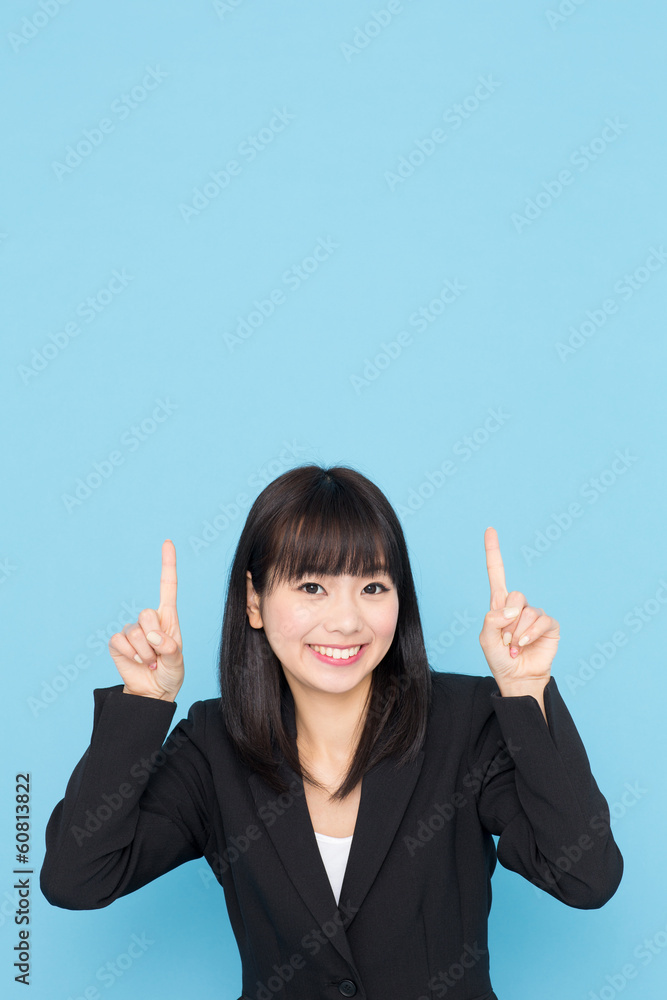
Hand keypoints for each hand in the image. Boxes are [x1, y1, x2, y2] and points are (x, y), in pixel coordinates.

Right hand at [108, 539, 183, 700]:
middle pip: (147, 614)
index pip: (168, 586)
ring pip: (135, 631)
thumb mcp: (177, 662)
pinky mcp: (118, 642)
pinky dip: (131, 654)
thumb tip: (153, 634)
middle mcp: (150, 620)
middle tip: (159, 655)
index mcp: (168, 618)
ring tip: (151, 661)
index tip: (167, 542)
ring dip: (145, 652)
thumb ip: (170, 648)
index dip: (168, 564)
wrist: (153, 692)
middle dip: (155, 638)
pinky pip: (120, 641)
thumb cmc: (169, 673)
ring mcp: (132, 630)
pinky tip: (137, 661)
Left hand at [479, 527, 559, 687]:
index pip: (496, 574)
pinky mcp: (549, 625)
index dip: (493, 552)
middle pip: (515, 595)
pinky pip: (541, 620)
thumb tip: (512, 608)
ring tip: (515, 646)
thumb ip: (492, 620)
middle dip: (508, 621)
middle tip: (506, 639)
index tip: (490, 529)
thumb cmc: (500, 659)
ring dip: (518, 632)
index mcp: (499, 605)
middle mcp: (518, 606)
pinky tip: (525, 644)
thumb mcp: (486, 639)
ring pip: (526, 610)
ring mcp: (535, 615)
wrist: (518, 677)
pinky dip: (530, 633)